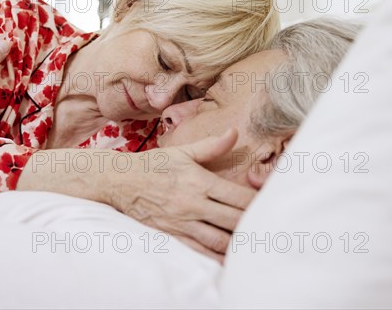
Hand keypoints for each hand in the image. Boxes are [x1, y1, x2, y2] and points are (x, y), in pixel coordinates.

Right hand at [108, 129, 255, 261]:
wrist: (120, 182)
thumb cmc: (153, 165)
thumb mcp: (182, 152)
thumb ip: (211, 146)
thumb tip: (233, 133)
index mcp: (199, 181)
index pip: (238, 197)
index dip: (258, 203)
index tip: (270, 205)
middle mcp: (193, 204)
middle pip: (234, 220)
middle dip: (253, 225)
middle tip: (269, 229)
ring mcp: (182, 222)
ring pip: (219, 239)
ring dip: (237, 244)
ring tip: (252, 245)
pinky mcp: (172, 235)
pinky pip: (199, 251)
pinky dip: (216, 257)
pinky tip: (228, 259)